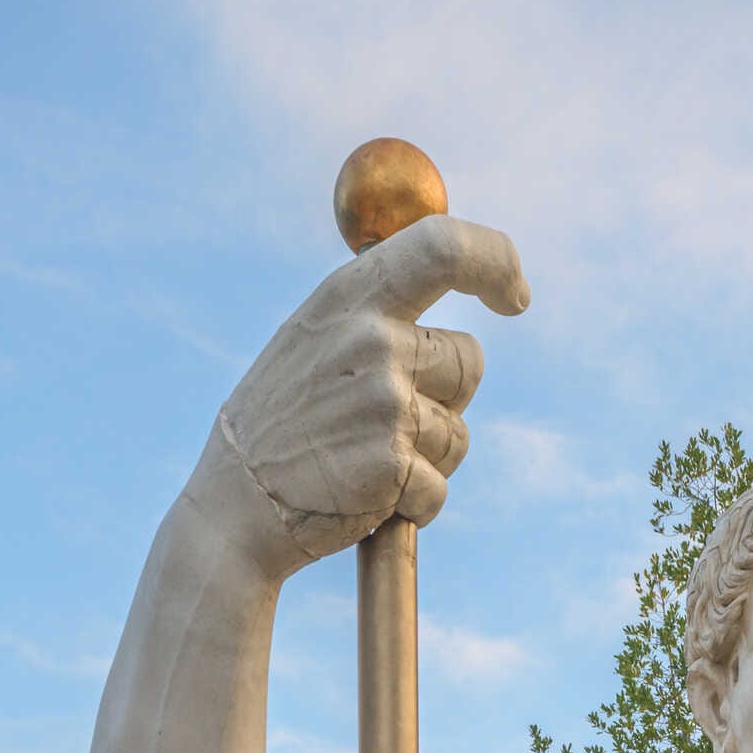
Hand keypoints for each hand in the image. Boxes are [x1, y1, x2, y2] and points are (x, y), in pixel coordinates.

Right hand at [205, 216, 529, 571]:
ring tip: (364, 459)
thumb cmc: (282, 421)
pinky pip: (439, 487)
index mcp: (350, 296)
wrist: (236, 505)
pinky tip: (365, 497)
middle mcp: (372, 339)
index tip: (515, 294)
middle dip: (447, 396)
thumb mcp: (314, 336)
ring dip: (428, 457)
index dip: (495, 261)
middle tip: (387, 420)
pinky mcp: (394, 464)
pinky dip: (414, 502)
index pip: (443, 247)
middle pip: (470, 361)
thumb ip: (377, 306)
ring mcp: (385, 402)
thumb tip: (453, 264)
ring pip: (458, 432)